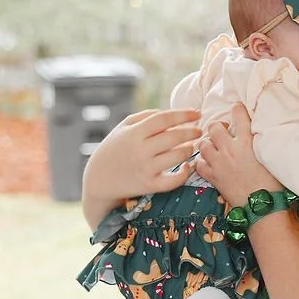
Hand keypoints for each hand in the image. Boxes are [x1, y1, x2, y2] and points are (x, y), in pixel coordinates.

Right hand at [82, 108, 201, 226]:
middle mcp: (140, 150)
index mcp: (134, 133)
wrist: (99, 178)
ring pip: (177, 156)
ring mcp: (145, 168)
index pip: (164, 119)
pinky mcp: (149, 185)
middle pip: (174, 137)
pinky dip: (185, 173)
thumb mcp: (123, 127)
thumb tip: (170, 113)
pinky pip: (173, 180)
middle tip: (200, 131)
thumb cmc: (114, 148)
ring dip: (189, 149)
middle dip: (191, 132)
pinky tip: (188, 167)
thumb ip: (145, 116)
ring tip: (193, 146)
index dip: (184, 114)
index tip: (197, 113)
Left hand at [197, 103, 280, 204]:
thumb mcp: (270, 156)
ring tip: (214, 148)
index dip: (237, 109)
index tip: (237, 109)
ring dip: (208, 144)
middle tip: (223, 132)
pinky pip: (199, 164)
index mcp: (246, 141)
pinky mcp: (213, 177)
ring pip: (203, 144)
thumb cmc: (272, 183)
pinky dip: (202, 162)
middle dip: (217, 127)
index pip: (238, 115)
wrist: (262, 206)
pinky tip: (209, 163)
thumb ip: (260, 142)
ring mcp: (219, 163)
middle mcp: (230, 149)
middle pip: (214, 127)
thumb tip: (256, 132)